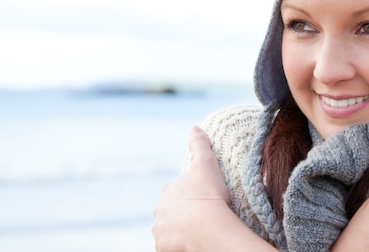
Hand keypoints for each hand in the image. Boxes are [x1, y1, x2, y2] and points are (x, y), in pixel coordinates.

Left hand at [152, 126, 230, 251]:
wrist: (209, 228)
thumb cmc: (208, 196)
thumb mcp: (207, 164)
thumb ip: (200, 145)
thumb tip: (194, 127)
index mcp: (167, 192)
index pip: (174, 191)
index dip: (188, 194)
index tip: (201, 197)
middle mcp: (159, 213)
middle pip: (169, 212)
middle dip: (180, 213)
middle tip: (201, 215)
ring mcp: (161, 233)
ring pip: (169, 230)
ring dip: (179, 229)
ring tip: (198, 230)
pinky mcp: (165, 249)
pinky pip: (171, 246)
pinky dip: (178, 244)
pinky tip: (192, 242)